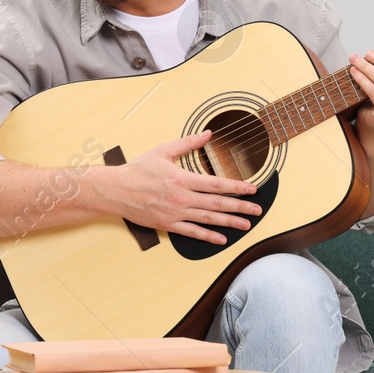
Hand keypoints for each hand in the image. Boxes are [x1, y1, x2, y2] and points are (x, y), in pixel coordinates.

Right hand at [100, 130, 261, 244]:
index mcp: (183, 179)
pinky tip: (222, 239)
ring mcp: (176, 213)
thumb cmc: (138, 169)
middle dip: (241, 207)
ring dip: (230, 223)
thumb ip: (188, 143)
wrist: (115, 190)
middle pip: (218, 204)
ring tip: (246, 224)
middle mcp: (182, 197)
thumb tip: (207, 134)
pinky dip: (208, 236)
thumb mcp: (163, 151)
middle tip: (258, 210)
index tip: (252, 189)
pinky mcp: (168, 224)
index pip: (217, 183)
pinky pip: (192, 232)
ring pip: (209, 219)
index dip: (237, 187)